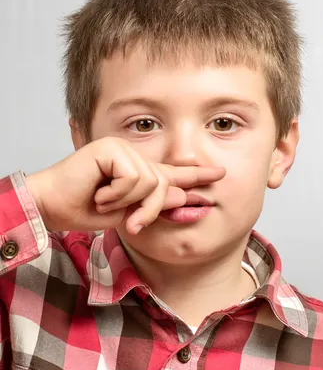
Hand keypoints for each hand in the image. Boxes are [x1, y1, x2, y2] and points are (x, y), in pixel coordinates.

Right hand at [26, 137, 224, 233]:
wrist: (53, 207)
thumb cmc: (84, 210)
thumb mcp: (128, 215)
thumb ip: (156, 206)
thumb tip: (184, 195)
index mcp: (139, 172)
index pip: (172, 173)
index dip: (196, 175)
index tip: (220, 174)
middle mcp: (134, 156)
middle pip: (164, 183)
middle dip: (150, 209)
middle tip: (130, 223)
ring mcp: (122, 148)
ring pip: (149, 182)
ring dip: (126, 202)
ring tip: (103, 201)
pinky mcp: (111, 147)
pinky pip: (132, 178)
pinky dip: (116, 194)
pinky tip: (98, 192)